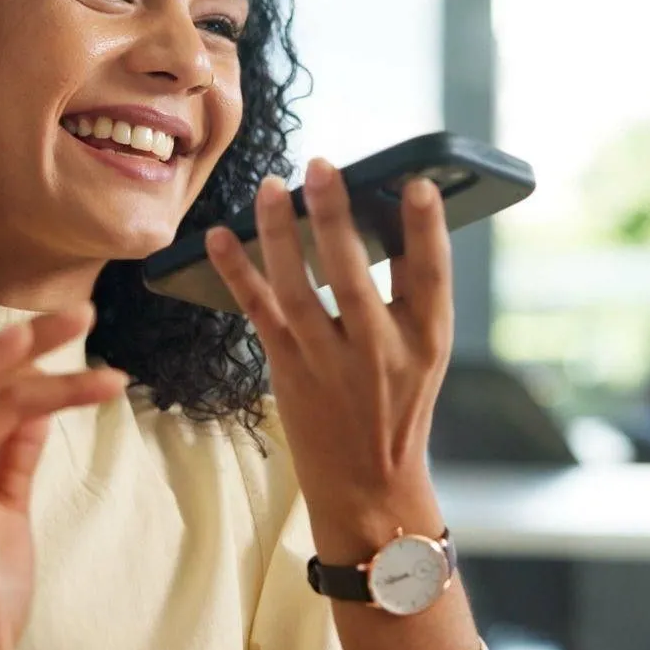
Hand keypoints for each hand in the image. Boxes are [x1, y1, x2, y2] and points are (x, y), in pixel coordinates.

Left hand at [204, 158, 452, 558]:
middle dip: (335, 218)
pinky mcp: (288, 372)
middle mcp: (378, 354)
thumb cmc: (398, 399)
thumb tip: (388, 208)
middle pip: (352, 278)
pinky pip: (258, 314)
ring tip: (271, 187)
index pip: (431, 277)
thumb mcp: (426, 348)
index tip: (417, 183)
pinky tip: (218, 236)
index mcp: (426, 340)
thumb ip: (412, 288)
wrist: (369, 483)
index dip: (425, 230)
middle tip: (320, 166)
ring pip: (297, 292)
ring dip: (280, 235)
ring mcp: (328, 365)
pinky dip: (236, 273)